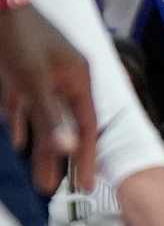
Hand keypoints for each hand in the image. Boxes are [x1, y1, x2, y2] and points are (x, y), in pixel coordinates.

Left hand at [0, 5, 98, 192]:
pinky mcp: (23, 72)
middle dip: (58, 158)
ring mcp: (44, 76)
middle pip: (65, 127)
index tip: (86, 185)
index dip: (85, 157)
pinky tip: (16, 140)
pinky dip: (21, 122)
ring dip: (39, 146)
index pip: (86, 127)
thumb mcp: (33, 80)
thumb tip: (67, 150)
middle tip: (53, 188)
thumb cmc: (19, 38)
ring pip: (45, 119)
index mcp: (78, 80)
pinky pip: (26, 105)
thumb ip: (50, 115)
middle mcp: (65, 80)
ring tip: (38, 175)